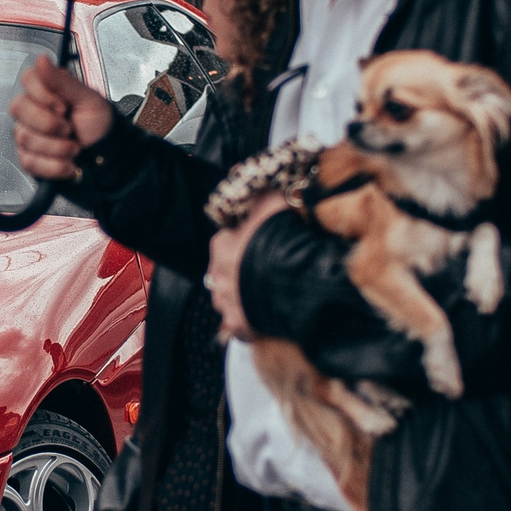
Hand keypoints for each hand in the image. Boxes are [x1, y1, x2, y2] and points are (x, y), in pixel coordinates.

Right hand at [7, 56, 113, 180]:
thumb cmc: (101, 128)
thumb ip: (63, 81)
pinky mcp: (29, 159)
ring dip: (57, 147)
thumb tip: (42, 60)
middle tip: (70, 128)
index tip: (64, 105)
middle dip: (50, 123)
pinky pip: (29, 161)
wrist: (108, 160)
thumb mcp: (88, 100)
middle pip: (18, 107)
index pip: (27, 80)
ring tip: (74, 147)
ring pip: (24, 136)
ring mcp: (29, 135)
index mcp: (49, 91)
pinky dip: (54, 165)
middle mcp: (34, 111)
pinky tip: (67, 163)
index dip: (44, 95)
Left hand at [206, 192, 289, 341]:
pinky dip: (250, 321)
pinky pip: (240, 324)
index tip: (258, 244)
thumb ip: (262, 195)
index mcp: (220, 247)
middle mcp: (216, 276)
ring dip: (242, 297)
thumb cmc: (281, 238)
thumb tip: (255, 184)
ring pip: (229, 300)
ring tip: (266, 294)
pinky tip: (266, 316)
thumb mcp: (272, 203)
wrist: (293, 278)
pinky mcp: (238, 326)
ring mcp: (226, 304)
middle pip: (225, 273)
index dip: (243, 242)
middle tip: (263, 271)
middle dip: (240, 272)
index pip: (225, 241)